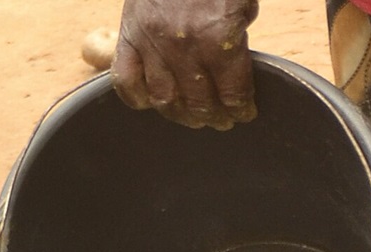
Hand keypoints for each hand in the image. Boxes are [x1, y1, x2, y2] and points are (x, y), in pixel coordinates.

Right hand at [111, 0, 258, 129]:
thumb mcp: (241, 0)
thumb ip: (238, 33)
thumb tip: (235, 69)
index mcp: (218, 37)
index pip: (233, 93)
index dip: (242, 109)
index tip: (244, 113)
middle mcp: (183, 47)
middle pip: (200, 103)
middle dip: (214, 117)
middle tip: (220, 120)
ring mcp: (151, 44)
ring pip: (164, 100)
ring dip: (180, 116)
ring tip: (191, 117)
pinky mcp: (127, 37)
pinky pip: (126, 82)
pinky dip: (136, 99)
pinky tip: (150, 102)